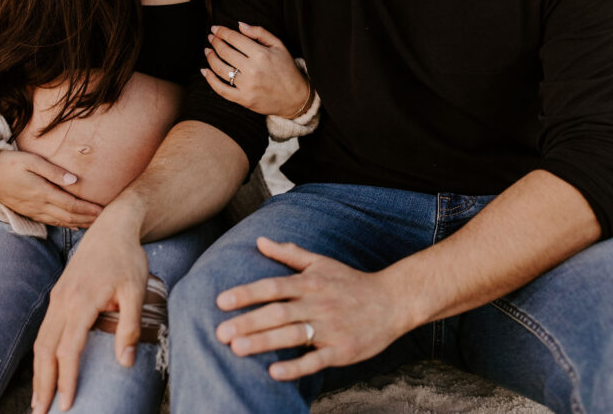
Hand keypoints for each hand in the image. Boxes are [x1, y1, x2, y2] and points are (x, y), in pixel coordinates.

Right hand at [0, 150, 101, 226]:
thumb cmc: (8, 162)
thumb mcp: (31, 161)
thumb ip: (53, 171)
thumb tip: (74, 180)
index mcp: (41, 193)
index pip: (71, 205)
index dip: (88, 209)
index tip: (103, 210)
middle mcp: (38, 205)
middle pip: (68, 217)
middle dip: (87, 219)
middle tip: (105, 220)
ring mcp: (32, 211)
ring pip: (60, 221)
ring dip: (78, 224)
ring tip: (94, 224)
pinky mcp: (27, 212)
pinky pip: (49, 222)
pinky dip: (64, 224)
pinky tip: (73, 225)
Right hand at [31, 208, 148, 413]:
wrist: (112, 227)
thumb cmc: (127, 257)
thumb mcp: (136, 290)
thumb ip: (129, 326)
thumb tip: (124, 363)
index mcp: (81, 301)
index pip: (69, 349)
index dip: (67, 379)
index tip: (67, 403)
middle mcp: (63, 300)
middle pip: (46, 349)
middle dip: (43, 383)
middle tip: (42, 410)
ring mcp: (57, 297)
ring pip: (41, 341)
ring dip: (39, 371)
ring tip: (39, 398)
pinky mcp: (58, 295)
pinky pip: (45, 330)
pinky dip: (42, 354)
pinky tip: (46, 368)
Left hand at [202, 22, 309, 116]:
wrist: (295, 98)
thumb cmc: (287, 69)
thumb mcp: (279, 46)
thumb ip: (259, 33)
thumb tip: (239, 25)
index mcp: (261, 54)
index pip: (235, 39)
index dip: (222, 32)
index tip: (215, 29)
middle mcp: (253, 69)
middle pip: (225, 52)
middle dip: (215, 42)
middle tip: (211, 38)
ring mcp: (247, 86)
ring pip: (220, 69)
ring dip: (210, 58)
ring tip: (208, 51)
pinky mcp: (244, 99)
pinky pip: (221, 89)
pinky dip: (210, 80)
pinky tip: (205, 71)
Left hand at [214, 237, 409, 380]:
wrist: (393, 302)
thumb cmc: (351, 282)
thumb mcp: (321, 263)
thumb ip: (289, 254)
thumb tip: (260, 240)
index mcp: (310, 283)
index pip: (272, 286)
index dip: (246, 293)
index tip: (221, 301)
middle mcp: (317, 304)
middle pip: (277, 313)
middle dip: (247, 322)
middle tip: (220, 332)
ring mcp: (330, 328)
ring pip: (292, 335)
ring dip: (264, 343)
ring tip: (237, 349)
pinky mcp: (341, 350)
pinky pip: (315, 360)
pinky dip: (295, 367)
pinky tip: (274, 373)